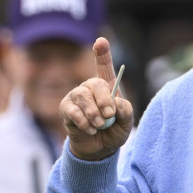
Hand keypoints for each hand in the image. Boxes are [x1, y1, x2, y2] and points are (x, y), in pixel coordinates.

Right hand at [60, 38, 133, 160]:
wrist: (99, 150)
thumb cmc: (113, 132)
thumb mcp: (126, 123)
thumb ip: (126, 111)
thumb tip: (116, 103)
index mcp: (107, 87)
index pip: (104, 66)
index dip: (102, 53)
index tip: (101, 42)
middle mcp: (90, 88)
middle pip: (95, 83)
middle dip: (104, 100)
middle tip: (110, 115)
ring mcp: (76, 97)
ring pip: (83, 96)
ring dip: (94, 113)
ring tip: (100, 125)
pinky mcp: (66, 109)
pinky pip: (73, 111)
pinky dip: (84, 122)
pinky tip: (90, 130)